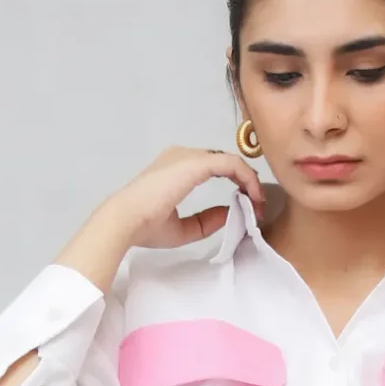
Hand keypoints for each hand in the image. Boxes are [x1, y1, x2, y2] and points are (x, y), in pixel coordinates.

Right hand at [109, 145, 266, 249]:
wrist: (125, 220)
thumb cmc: (145, 226)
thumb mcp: (183, 229)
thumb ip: (206, 220)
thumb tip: (230, 213)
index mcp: (176, 169)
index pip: (213, 168)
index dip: (235, 183)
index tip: (248, 206)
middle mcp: (183, 157)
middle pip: (224, 162)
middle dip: (245, 182)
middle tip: (258, 206)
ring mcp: (189, 157)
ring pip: (230, 161)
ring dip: (250, 180)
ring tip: (259, 203)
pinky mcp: (195, 163)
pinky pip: (231, 164)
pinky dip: (247, 178)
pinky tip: (254, 196)